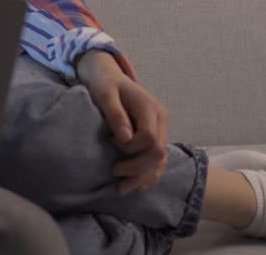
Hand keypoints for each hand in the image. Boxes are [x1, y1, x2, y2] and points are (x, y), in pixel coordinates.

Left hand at [75, 50, 168, 194]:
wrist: (109, 77)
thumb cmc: (105, 84)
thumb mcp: (105, 94)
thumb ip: (115, 114)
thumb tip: (125, 139)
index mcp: (151, 108)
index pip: (150, 139)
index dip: (131, 148)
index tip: (111, 142)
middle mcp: (161, 120)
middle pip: (158, 153)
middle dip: (137, 168)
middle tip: (114, 172)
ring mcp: (161, 130)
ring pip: (161, 161)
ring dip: (143, 177)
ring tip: (121, 188)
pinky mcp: (155, 137)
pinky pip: (157, 162)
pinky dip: (147, 175)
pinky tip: (133, 185)